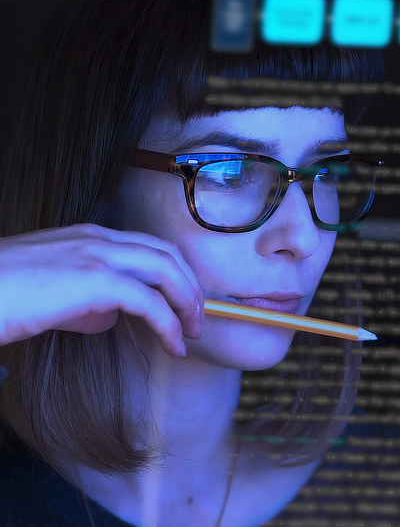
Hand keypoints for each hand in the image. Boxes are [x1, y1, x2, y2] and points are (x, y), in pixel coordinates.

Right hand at [0, 223, 204, 356]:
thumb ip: (84, 301)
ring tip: (192, 334)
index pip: (151, 247)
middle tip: (197, 321)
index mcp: (89, 237)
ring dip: (188, 303)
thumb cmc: (0, 298)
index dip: (177, 275)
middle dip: (192, 287)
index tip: (186, 304)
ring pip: (167, 270)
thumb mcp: (50, 295)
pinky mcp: (94, 279)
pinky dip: (170, 324)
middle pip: (168, 254)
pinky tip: (174, 345)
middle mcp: (98, 239)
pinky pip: (150, 301)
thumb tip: (108, 317)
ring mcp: (97, 255)